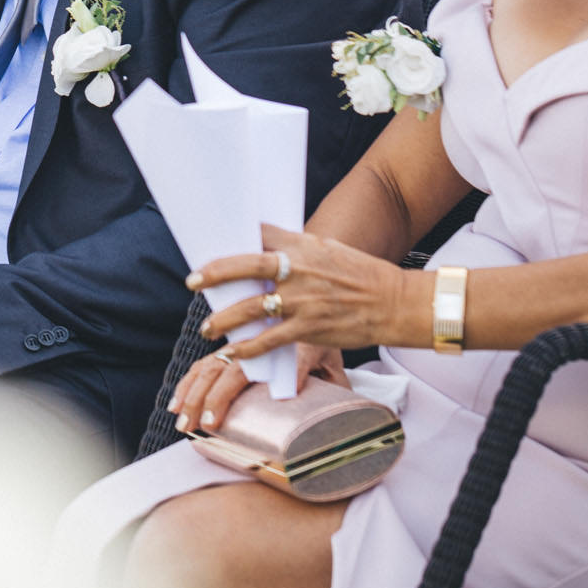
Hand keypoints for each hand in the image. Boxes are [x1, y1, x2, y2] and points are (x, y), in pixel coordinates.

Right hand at [166, 340, 346, 433]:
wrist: (315, 309)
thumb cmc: (325, 345)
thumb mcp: (334, 365)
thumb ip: (331, 384)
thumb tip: (315, 408)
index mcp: (293, 345)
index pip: (266, 368)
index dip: (241, 393)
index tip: (225, 417)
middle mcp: (260, 342)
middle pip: (229, 370)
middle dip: (211, 399)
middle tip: (201, 427)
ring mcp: (241, 344)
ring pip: (211, 367)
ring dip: (193, 395)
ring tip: (183, 423)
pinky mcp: (229, 349)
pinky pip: (204, 366)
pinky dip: (188, 384)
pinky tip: (176, 404)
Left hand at [189, 223, 417, 356]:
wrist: (395, 303)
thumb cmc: (361, 275)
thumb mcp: (328, 249)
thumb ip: (296, 248)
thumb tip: (264, 247)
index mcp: (303, 246)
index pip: (260, 233)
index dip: (233, 235)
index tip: (210, 239)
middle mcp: (299, 270)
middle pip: (246, 266)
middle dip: (215, 273)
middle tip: (192, 281)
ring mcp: (302, 300)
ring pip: (251, 308)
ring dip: (223, 319)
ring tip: (207, 328)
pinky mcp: (309, 328)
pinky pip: (269, 340)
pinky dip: (248, 348)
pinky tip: (233, 353)